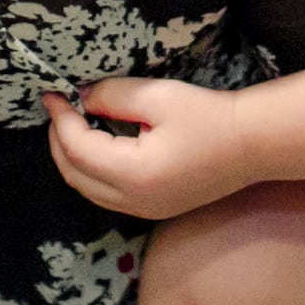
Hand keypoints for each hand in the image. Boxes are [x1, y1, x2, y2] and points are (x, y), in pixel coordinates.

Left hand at [43, 79, 252, 220]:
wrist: (253, 145)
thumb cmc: (209, 116)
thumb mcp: (158, 96)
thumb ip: (113, 96)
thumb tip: (81, 99)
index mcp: (133, 174)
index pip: (77, 148)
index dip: (59, 119)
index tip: (52, 94)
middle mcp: (133, 200)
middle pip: (75, 175)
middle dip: (58, 141)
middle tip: (58, 110)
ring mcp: (144, 210)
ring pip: (88, 189)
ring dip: (72, 159)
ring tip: (72, 125)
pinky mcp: (154, 209)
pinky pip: (107, 195)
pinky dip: (92, 171)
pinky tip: (98, 146)